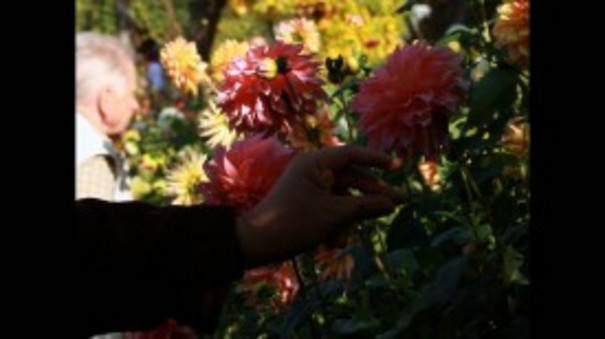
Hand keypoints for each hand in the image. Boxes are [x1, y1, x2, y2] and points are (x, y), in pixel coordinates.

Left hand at [237, 145, 403, 266]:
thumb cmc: (294, 223)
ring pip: (342, 197)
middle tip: (398, 204)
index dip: (376, 160)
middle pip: (351, 178)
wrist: (257, 243)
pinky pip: (330, 207)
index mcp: (315, 163)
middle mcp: (312, 170)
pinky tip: (333, 243)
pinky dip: (335, 223)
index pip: (351, 154)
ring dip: (349, 217)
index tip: (397, 167)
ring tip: (347, 238)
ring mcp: (309, 187)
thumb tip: (391, 203)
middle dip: (371, 195)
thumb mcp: (333, 215)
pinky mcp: (306, 203)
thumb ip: (364, 206)